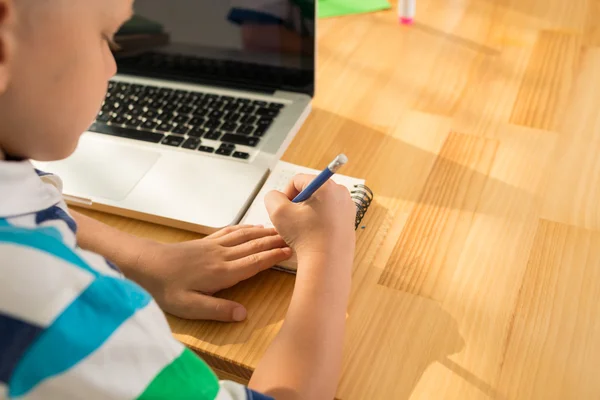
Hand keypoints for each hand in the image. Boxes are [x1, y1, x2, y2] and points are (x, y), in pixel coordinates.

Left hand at [130, 225, 291, 321]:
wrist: (144, 263)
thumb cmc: (165, 287)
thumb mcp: (189, 306)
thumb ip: (218, 310)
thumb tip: (244, 314)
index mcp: (222, 273)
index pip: (255, 263)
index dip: (273, 257)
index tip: (290, 251)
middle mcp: (222, 256)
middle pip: (254, 246)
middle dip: (274, 241)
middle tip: (293, 237)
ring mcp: (213, 246)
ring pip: (245, 236)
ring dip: (263, 233)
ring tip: (279, 230)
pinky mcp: (205, 242)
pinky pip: (230, 232)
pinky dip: (245, 228)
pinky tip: (251, 227)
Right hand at [264, 174, 355, 261]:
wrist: (328, 262)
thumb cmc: (306, 237)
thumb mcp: (278, 212)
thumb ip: (272, 197)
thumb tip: (277, 196)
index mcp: (326, 185)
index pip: (298, 180)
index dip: (286, 194)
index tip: (284, 210)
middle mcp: (341, 193)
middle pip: (311, 190)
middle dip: (298, 203)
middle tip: (293, 220)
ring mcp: (347, 207)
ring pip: (320, 202)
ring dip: (307, 212)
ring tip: (303, 229)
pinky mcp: (349, 221)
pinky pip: (329, 214)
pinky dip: (318, 220)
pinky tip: (313, 234)